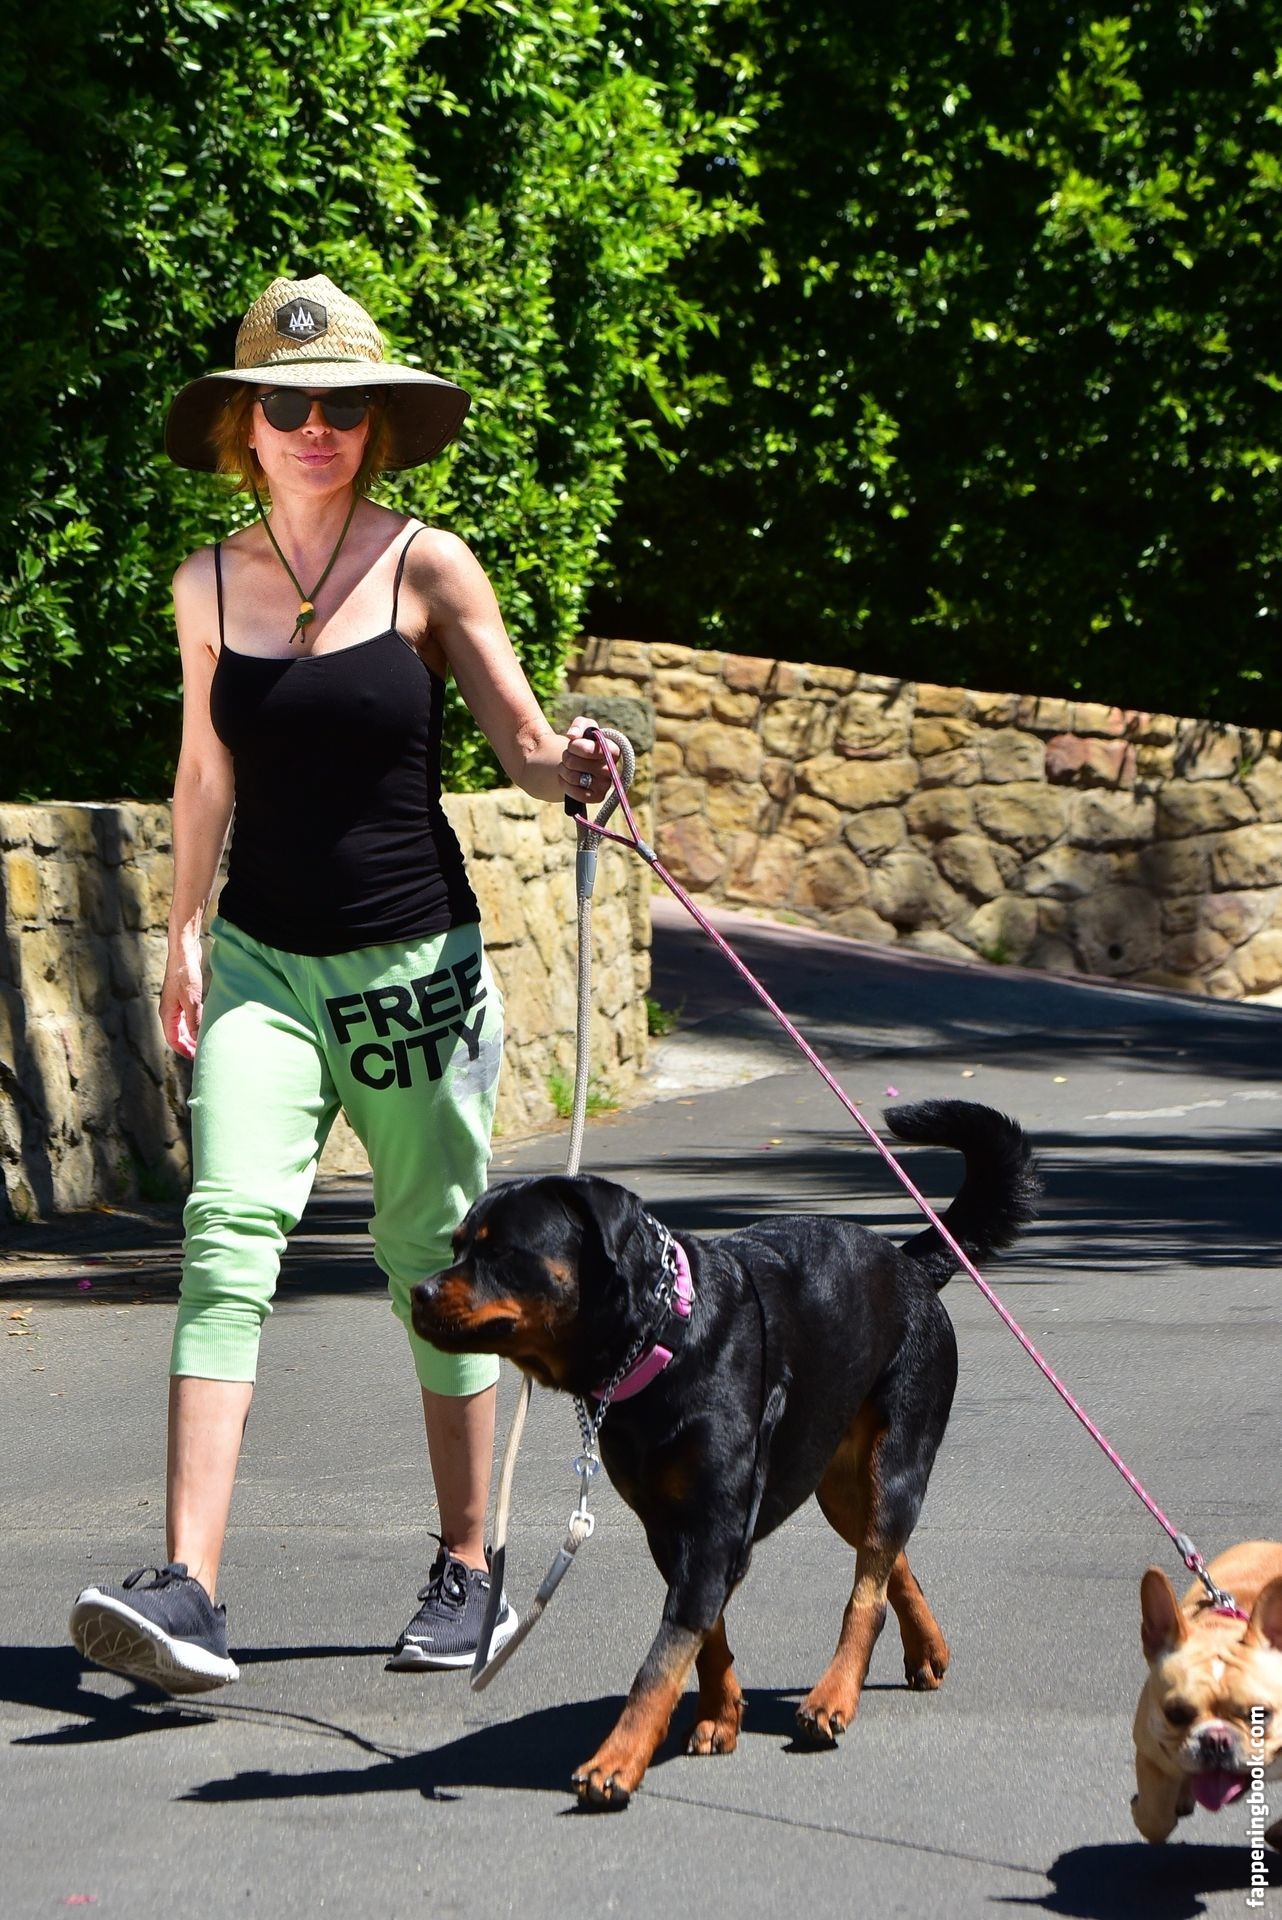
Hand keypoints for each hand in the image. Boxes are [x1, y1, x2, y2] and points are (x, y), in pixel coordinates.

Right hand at [160, 933, 203, 1060]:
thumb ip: (194, 1020)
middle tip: (202, 1053)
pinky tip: (204, 1025)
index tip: (196, 1058)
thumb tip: (196, 1039)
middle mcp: (169, 1010)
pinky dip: (194, 1024)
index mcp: (167, 1013)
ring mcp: (175, 1003)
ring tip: (203, 1042)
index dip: (184, 1050)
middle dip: (188, 1045)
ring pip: (182, 1026)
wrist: (184, 952)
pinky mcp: (182, 996)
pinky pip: (186, 1016)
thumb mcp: (192, 999)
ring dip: (191, 1035)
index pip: (173, 1039)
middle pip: (177, 1034)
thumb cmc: (185, 974)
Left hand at [559, 717, 618, 804]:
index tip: (572, 744)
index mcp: (613, 750)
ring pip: (574, 777)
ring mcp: (606, 785)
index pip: (591, 749)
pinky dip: (565, 785)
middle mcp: (612, 769)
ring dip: (563, 770)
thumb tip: (572, 735)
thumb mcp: (583, 728)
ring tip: (566, 766)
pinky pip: (576, 794)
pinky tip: (565, 779)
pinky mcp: (598, 797)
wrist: (581, 764)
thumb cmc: (583, 743)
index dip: (576, 746)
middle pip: (576, 763)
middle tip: (568, 756)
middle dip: (566, 757)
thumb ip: (579, 724)